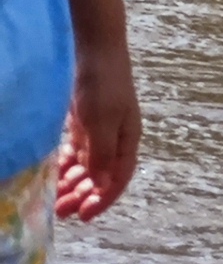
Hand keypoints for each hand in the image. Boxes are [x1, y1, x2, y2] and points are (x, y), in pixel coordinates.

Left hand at [57, 35, 141, 220]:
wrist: (95, 47)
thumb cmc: (103, 84)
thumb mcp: (101, 121)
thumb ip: (101, 154)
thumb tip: (102, 185)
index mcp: (127, 141)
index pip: (117, 179)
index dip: (102, 200)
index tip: (83, 216)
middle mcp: (115, 139)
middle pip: (99, 176)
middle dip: (81, 195)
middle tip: (60, 211)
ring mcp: (99, 130)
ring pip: (85, 166)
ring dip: (71, 183)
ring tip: (53, 196)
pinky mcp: (84, 122)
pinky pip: (75, 151)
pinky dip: (65, 164)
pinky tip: (53, 173)